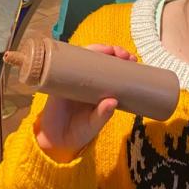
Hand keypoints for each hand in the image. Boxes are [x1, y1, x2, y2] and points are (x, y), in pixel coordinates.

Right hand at [34, 45, 136, 162]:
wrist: (56, 139)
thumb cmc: (80, 131)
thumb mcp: (94, 125)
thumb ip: (102, 115)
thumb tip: (113, 101)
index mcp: (100, 88)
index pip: (112, 68)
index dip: (122, 61)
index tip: (132, 59)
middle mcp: (87, 79)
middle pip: (100, 58)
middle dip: (112, 51)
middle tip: (123, 54)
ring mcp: (73, 77)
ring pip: (84, 56)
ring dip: (97, 49)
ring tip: (109, 50)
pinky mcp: (58, 79)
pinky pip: (65, 63)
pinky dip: (73, 54)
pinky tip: (80, 51)